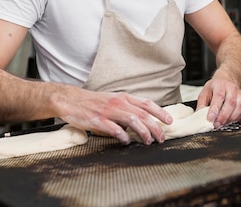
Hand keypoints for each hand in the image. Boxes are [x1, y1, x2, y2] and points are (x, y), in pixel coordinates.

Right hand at [57, 88, 172, 144]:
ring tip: (148, 141)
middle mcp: (119, 102)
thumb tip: (139, 122)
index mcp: (124, 97)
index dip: (160, 112)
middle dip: (155, 127)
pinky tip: (127, 141)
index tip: (169, 121)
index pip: (147, 103)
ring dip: (143, 132)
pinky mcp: (98, 120)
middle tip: (161, 138)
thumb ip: (127, 109)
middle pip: (143, 114)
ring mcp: (109, 111)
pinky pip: (114, 129)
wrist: (71, 100)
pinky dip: (123, 136)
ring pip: (132, 121)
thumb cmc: (93, 102)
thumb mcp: (113, 100)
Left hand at [196, 77, 240, 128]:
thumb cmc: (215, 88)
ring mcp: (239, 95)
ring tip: (221, 124)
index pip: (219, 96)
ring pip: (238, 108)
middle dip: (223, 116)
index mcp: (220, 85)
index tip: (210, 118)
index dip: (215, 108)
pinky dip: (235, 119)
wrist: (226, 81)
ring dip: (229, 119)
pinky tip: (227, 121)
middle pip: (231, 103)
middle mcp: (231, 88)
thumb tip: (199, 115)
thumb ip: (202, 103)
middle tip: (216, 125)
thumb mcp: (205, 92)